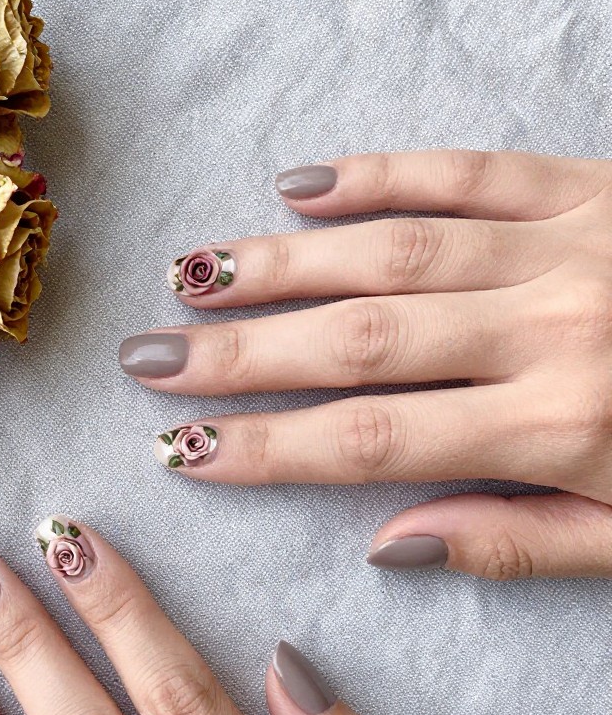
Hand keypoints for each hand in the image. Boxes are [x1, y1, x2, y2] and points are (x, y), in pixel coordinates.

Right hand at [119, 149, 611, 579]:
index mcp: (560, 428)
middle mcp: (551, 327)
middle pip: (358, 340)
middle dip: (239, 353)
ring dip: (280, 262)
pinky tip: (303, 186)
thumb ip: (513, 544)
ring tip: (190, 274)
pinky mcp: (593, 183)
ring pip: (392, 249)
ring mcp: (570, 243)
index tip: (180, 450)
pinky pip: (468, 170)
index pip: (371, 443)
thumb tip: (383, 545)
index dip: (264, 448)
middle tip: (147, 357)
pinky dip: (382, 176)